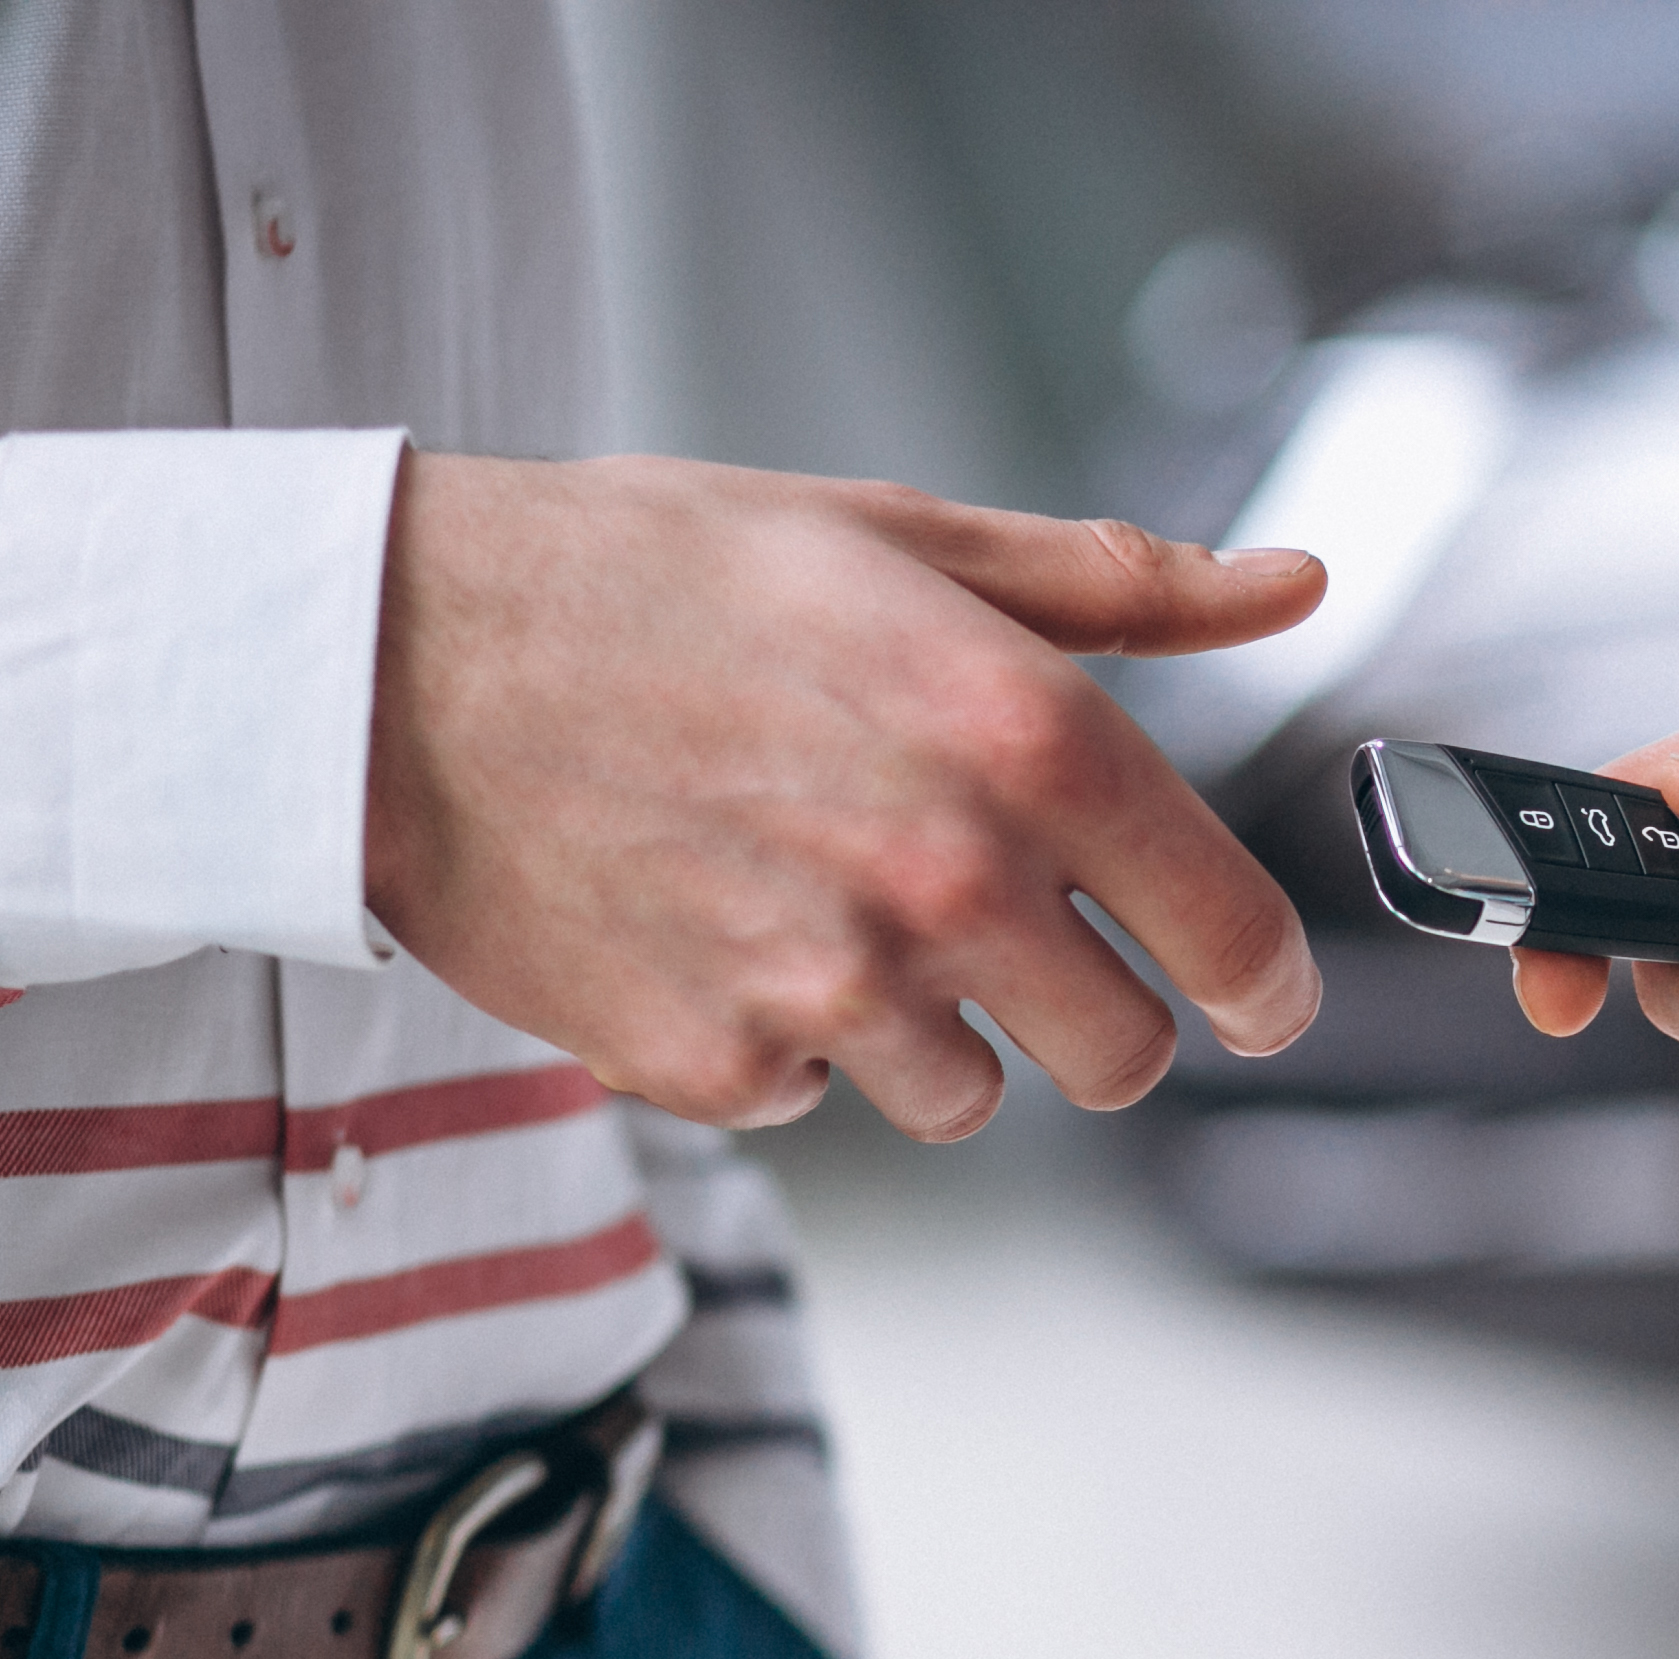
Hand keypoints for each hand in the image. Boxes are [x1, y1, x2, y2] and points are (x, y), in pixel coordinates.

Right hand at [363, 451, 1327, 1139]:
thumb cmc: (650, 579)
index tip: (1258, 995)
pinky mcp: (717, 1065)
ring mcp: (829, 987)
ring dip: (928, 1029)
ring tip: (820, 901)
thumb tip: (1290, 586)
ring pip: (972, 1099)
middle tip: (1005, 940)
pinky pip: (815, 1099)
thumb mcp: (898, 538)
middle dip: (1088, 1015)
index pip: (1230, 932)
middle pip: (1121, 1057)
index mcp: (1023, 734)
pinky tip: (714, 927)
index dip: (1264, 981)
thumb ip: (1118, 589)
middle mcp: (946, 875)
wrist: (388, 660)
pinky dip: (782, 1040)